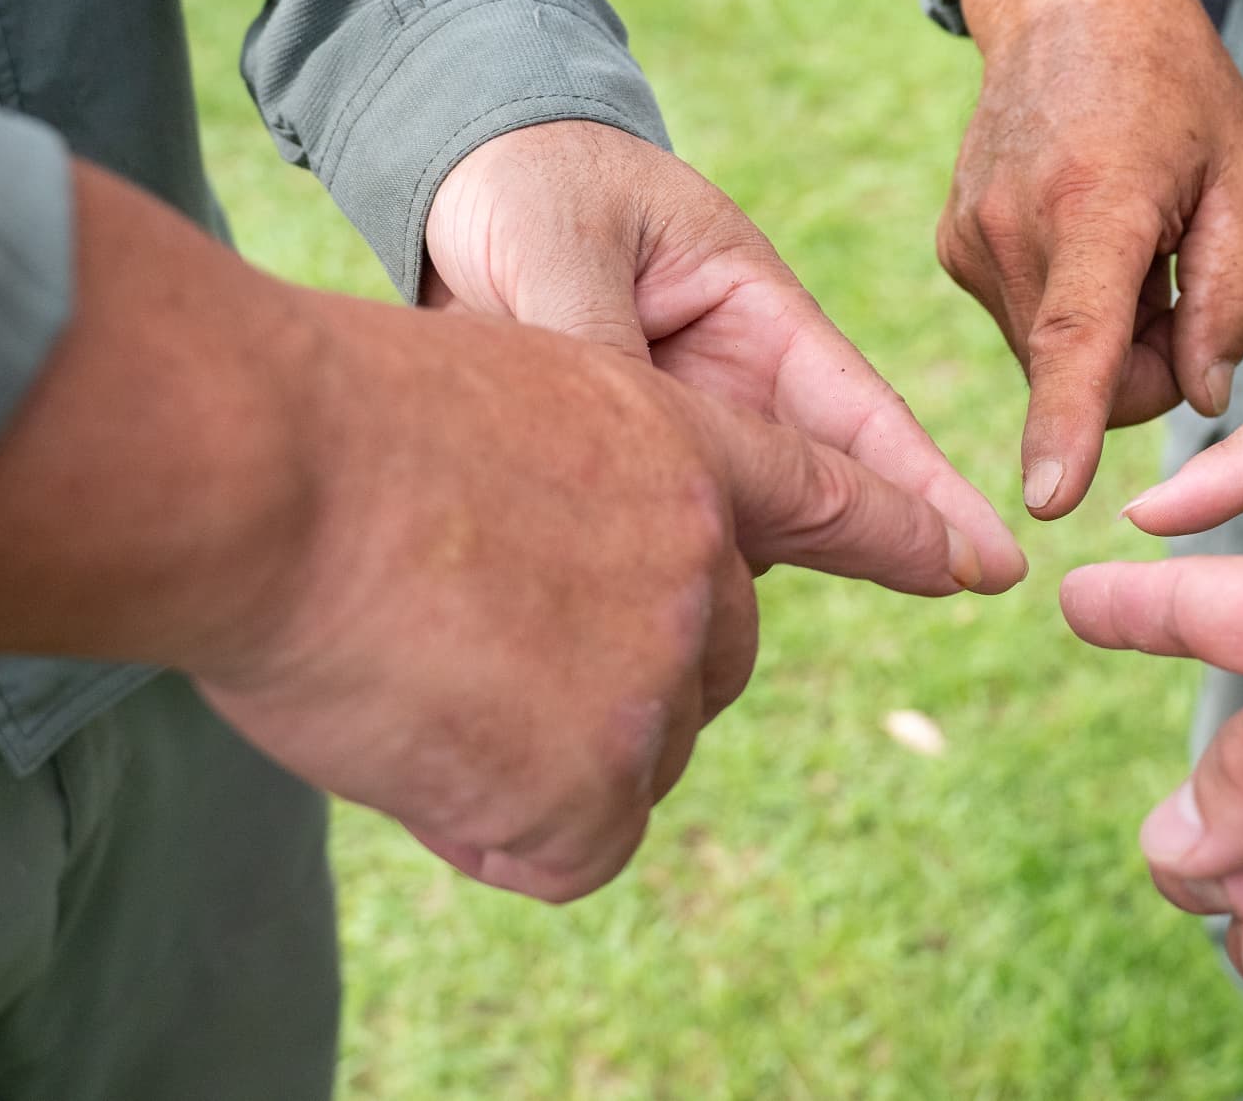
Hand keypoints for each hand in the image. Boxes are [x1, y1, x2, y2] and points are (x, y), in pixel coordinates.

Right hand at [0, 162, 984, 902]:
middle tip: (478, 644)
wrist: (269, 470)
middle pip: (710, 660)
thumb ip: (582, 491)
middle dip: (616, 674)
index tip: (973, 557)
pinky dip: (499, 827)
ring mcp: (662, 667)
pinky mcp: (605, 773)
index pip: (824, 495)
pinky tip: (425, 751)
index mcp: (682, 444)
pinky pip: (575, 844)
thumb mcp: (505, 399)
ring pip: (633, 756)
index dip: (901, 531)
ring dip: (534, 749)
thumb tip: (564, 595)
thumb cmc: (336, 424)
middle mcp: (702, 558)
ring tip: (421, 677)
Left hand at [424, 120, 1024, 589]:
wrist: (454, 172)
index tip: (992, 561)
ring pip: (733, 529)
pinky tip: (632, 625)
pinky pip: (654, 534)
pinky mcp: (612, 469)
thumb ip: (595, 340)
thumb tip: (622, 453)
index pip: (860, 413)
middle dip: (877, 547)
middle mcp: (729, 384)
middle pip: (815, 489)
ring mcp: (675, 432)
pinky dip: (654, 573)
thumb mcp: (562, 241)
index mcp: (753, 310)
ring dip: (738, 574)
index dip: (926, 491)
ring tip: (744, 626)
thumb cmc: (530, 180)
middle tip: (950, 597)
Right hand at [946, 0, 1242, 517]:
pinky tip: (1090, 235)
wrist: (1068, 2)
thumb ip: (1234, 296)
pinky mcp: (955, 248)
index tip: (1046, 498)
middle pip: (1086, 374)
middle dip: (1145, 364)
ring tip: (1134, 241)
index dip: (1066, 424)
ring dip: (1107, 334)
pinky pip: (1025, 326)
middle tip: (1181, 280)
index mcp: (1098, 203)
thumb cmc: (1175, 84)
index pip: (1078, 337)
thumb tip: (1203, 398)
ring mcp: (972, 239)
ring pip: (1054, 359)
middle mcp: (1015, 228)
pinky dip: (1069, 309)